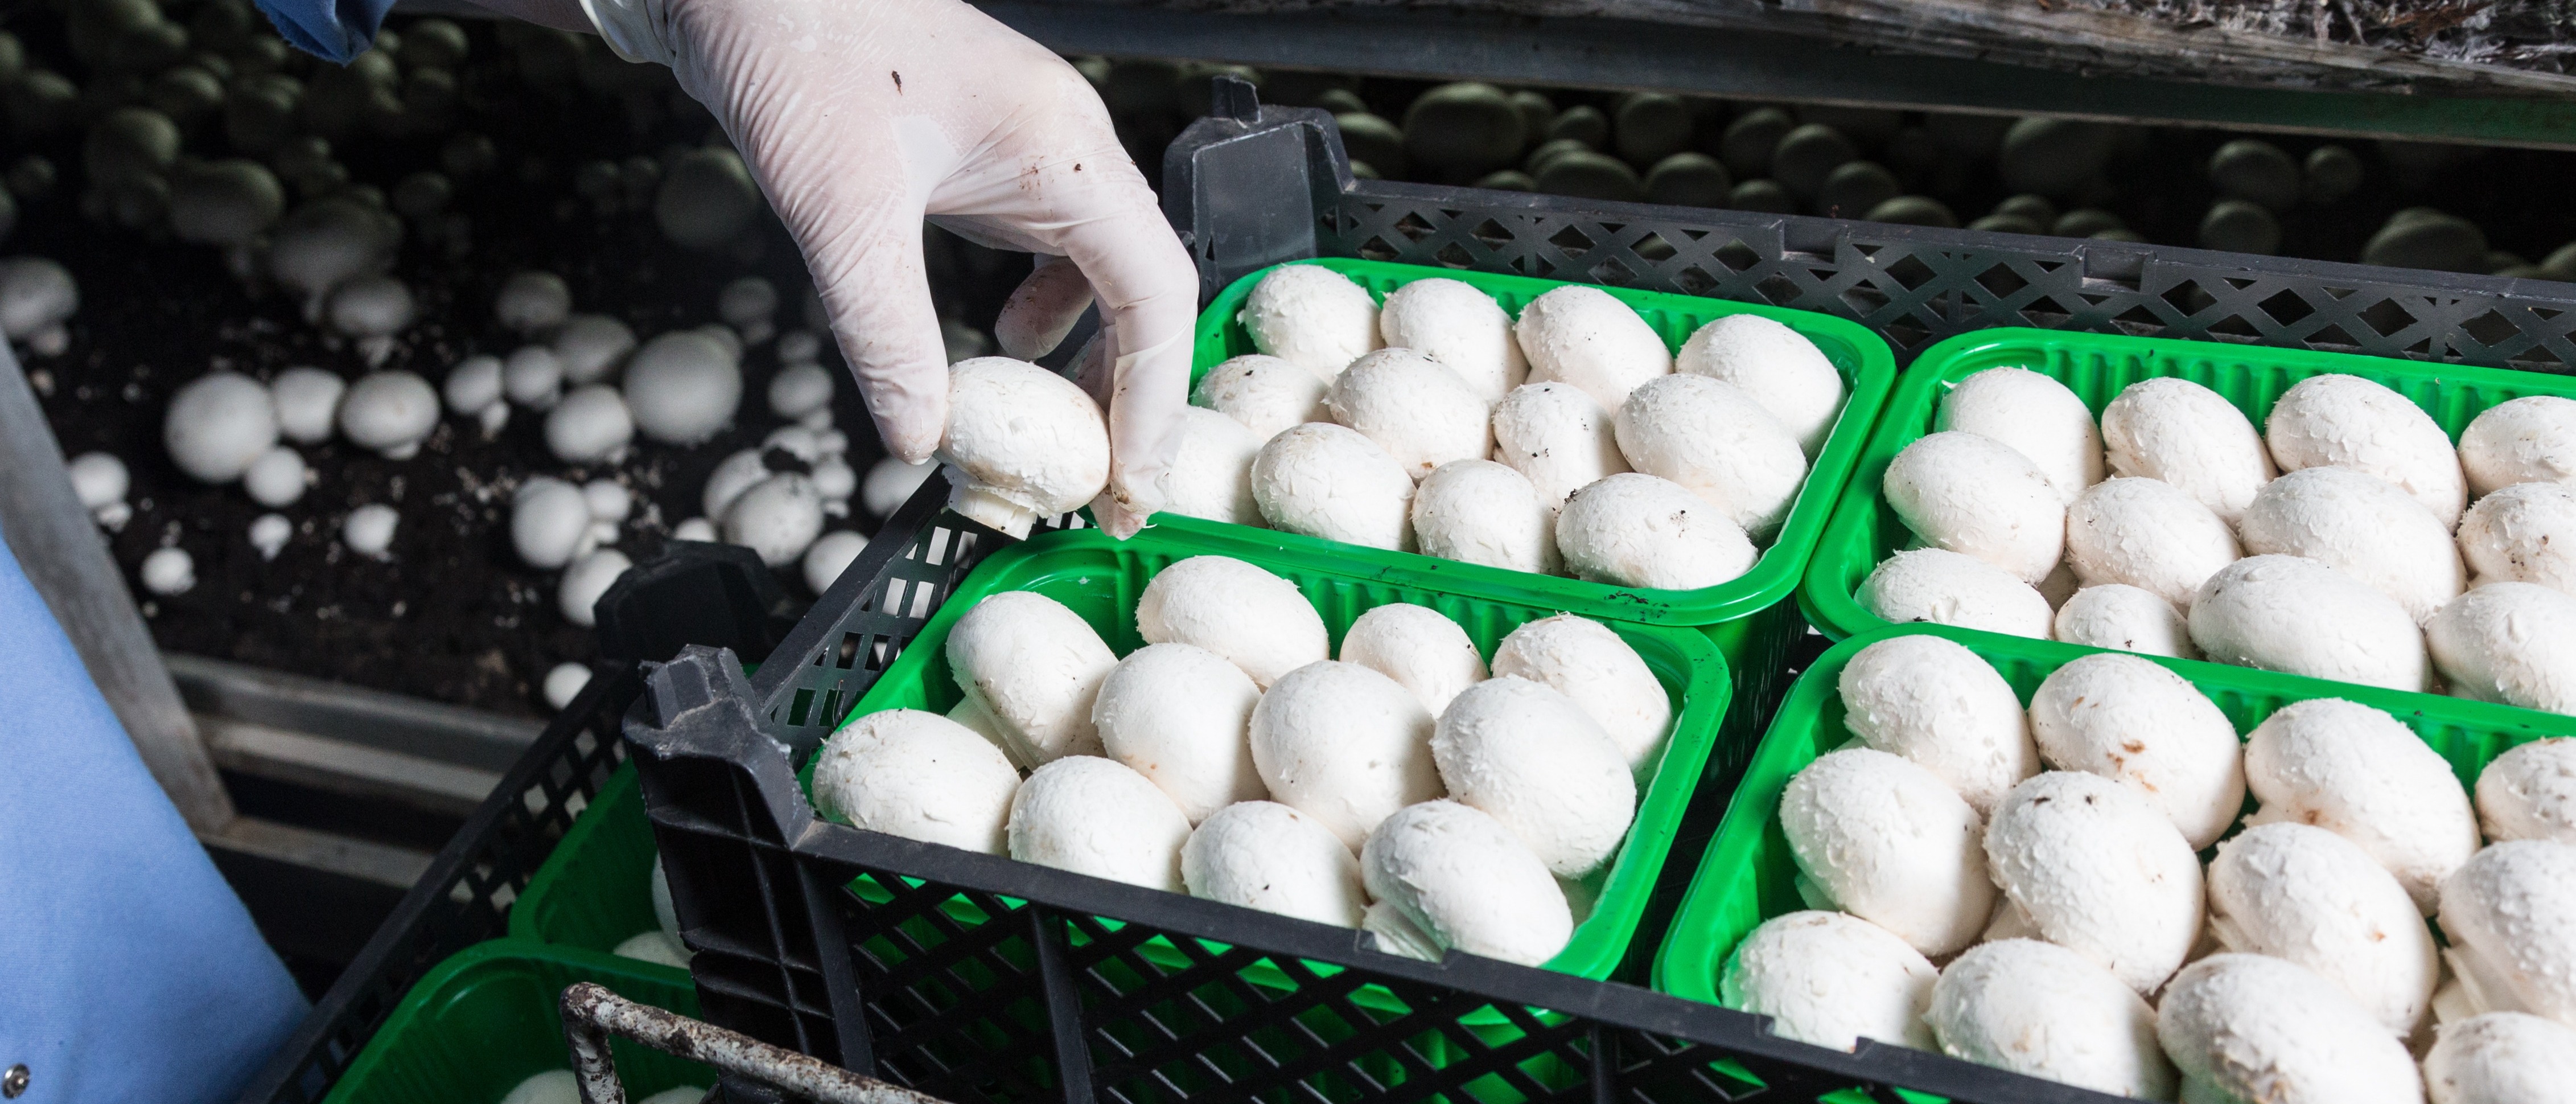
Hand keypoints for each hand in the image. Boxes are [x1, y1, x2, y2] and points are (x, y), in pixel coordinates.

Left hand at [576, 0, 1195, 535]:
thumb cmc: (797, 40)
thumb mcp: (837, 205)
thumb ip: (884, 329)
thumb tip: (919, 437)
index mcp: (1062, 146)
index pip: (1154, 291)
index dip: (1153, 397)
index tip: (1130, 481)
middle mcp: (1065, 146)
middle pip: (1142, 290)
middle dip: (1129, 394)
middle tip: (1103, 485)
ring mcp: (1031, 149)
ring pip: (1100, 273)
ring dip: (1089, 360)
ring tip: (1058, 436)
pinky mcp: (988, 157)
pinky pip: (1048, 250)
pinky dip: (1043, 314)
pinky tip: (1003, 347)